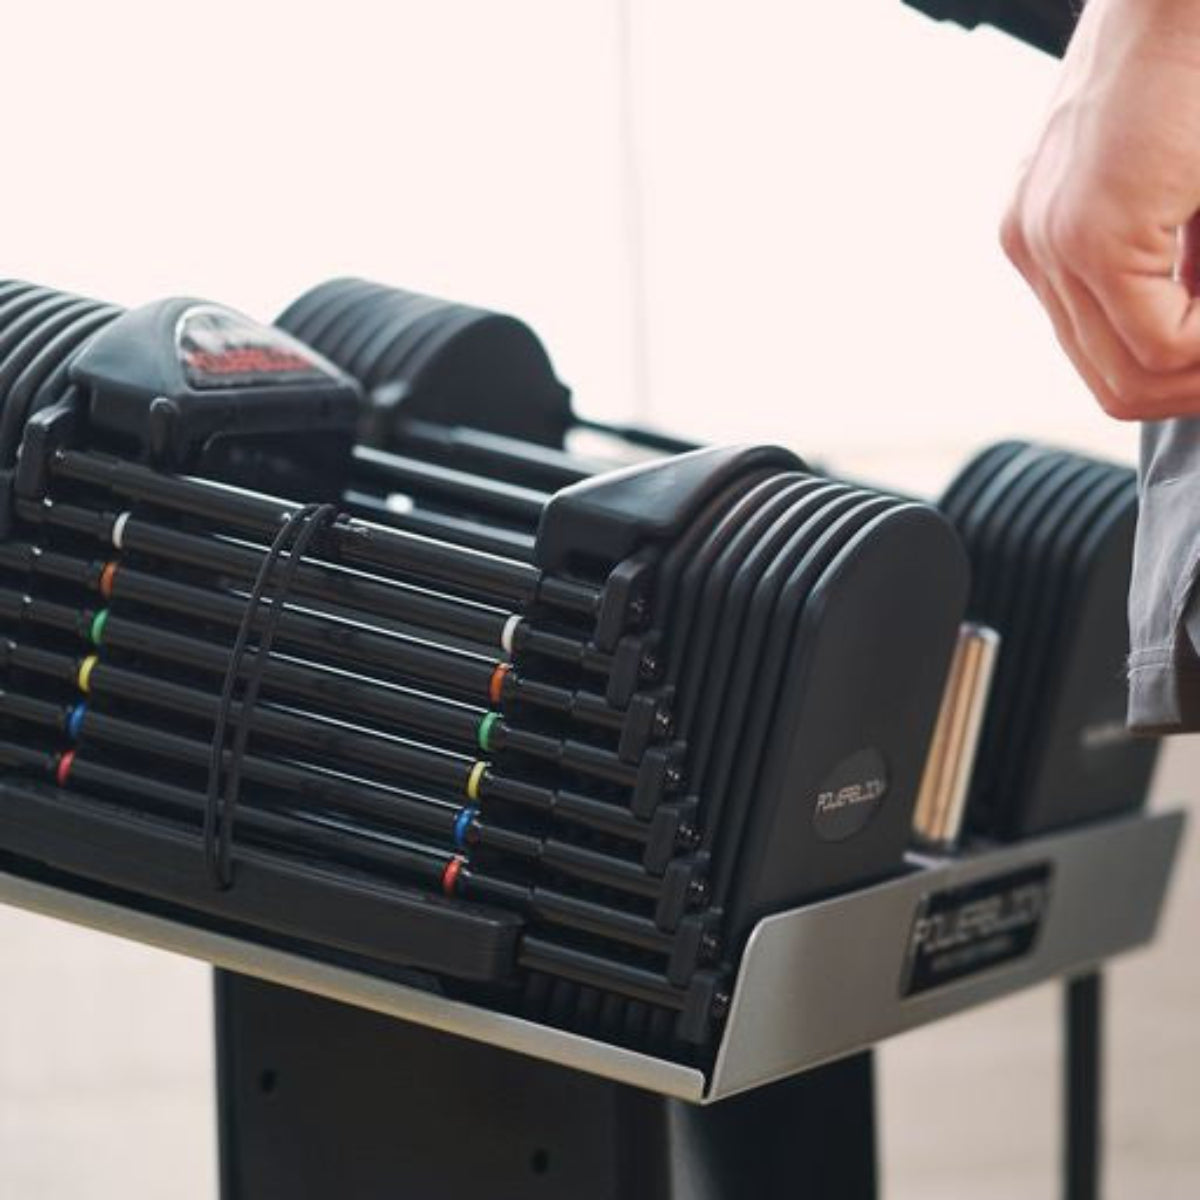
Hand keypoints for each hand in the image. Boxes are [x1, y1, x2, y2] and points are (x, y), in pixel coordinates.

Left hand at [1001, 0, 1199, 419]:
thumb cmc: (1192, 73)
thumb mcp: (1177, 193)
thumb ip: (1177, 263)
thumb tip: (1191, 337)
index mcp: (1046, 234)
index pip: (1102, 354)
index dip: (1176, 377)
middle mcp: (1033, 245)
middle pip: (1110, 382)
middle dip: (1191, 391)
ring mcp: (1052, 242)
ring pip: (1129, 378)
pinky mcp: (1092, 234)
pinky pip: (1157, 343)